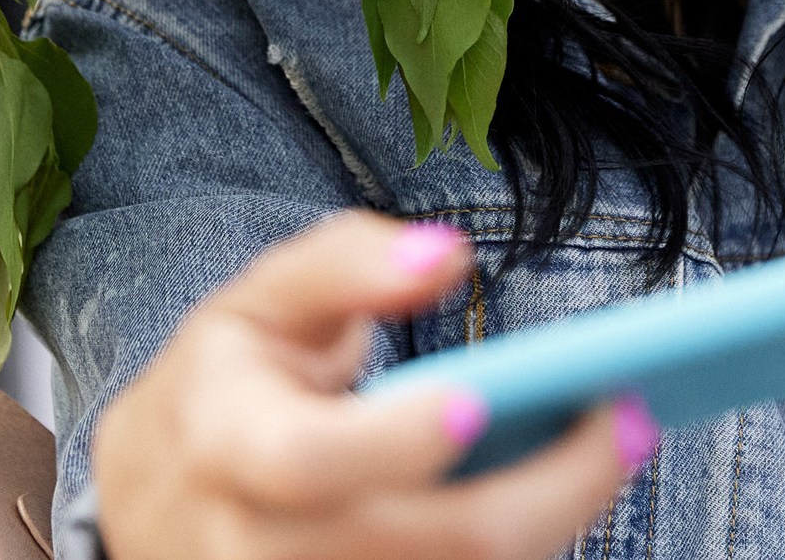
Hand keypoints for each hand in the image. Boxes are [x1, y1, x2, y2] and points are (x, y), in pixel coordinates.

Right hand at [93, 212, 648, 559]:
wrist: (155, 505)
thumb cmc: (222, 388)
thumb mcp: (257, 301)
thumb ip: (345, 262)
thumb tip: (445, 254)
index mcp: (229, 442)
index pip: (313, 460)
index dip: (401, 439)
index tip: (483, 397)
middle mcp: (260, 546)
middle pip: (433, 549)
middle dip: (555, 491)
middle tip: (629, 421)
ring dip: (554, 523)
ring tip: (612, 449)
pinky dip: (515, 551)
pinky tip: (555, 499)